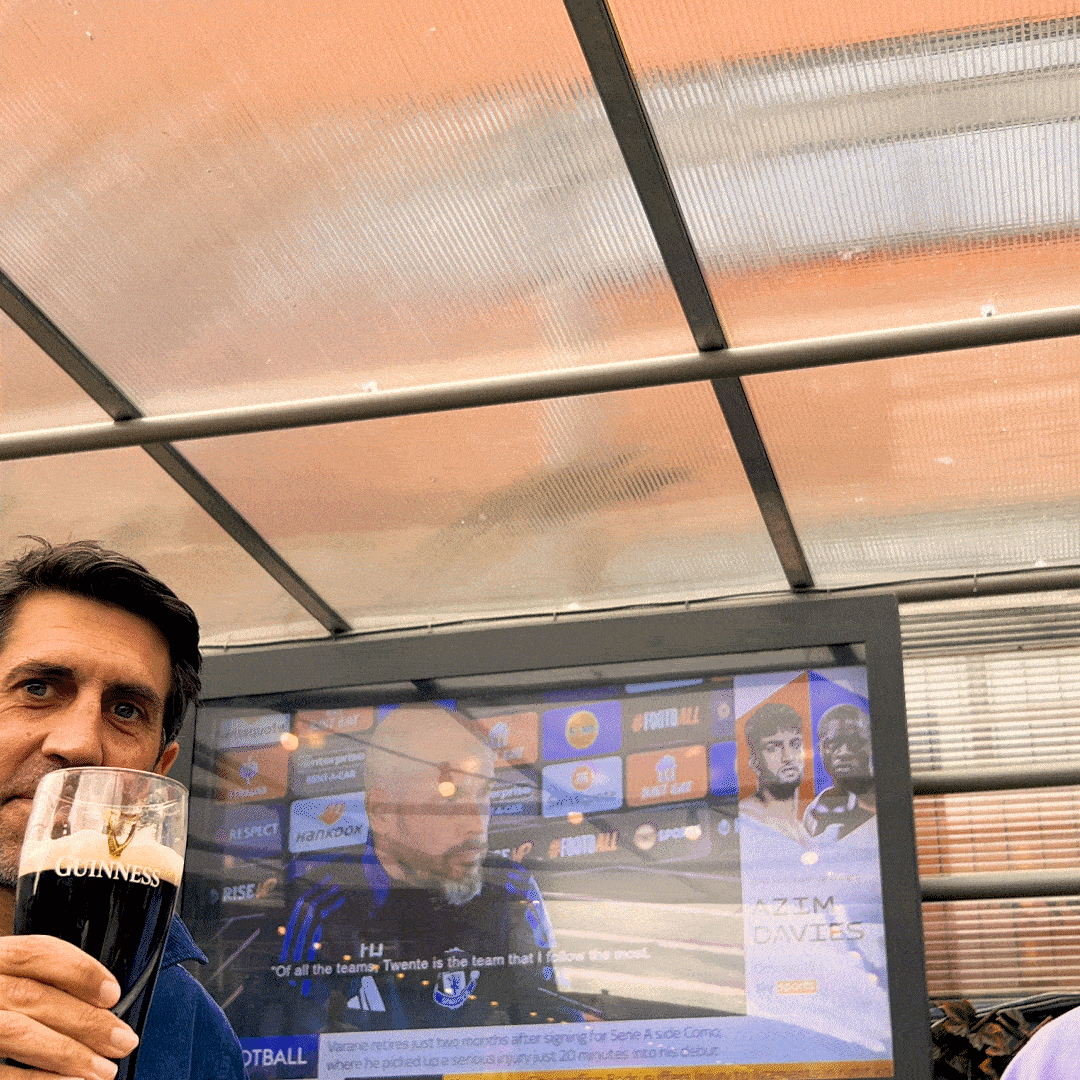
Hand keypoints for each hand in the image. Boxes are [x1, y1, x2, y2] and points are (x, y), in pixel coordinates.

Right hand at [0, 936, 137, 1078]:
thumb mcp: (5, 978)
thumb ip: (36, 982)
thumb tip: (98, 1002)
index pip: (36, 952)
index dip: (79, 970)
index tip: (112, 993)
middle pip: (33, 996)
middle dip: (85, 1021)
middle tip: (123, 1040)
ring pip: (17, 1032)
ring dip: (68, 1054)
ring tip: (103, 1071)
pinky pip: (0, 1075)